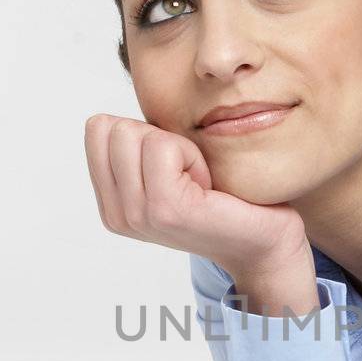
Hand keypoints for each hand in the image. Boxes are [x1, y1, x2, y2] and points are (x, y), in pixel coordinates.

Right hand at [84, 114, 308, 279]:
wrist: (263, 240)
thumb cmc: (223, 198)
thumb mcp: (166, 171)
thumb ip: (135, 151)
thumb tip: (115, 121)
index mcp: (112, 204)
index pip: (97, 129)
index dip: (141, 133)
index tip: (173, 164)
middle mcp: (118, 215)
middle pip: (112, 128)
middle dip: (157, 137)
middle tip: (188, 173)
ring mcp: (137, 215)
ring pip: (134, 133)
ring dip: (177, 147)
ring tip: (198, 181)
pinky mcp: (165, 209)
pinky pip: (163, 146)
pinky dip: (191, 154)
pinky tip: (206, 185)